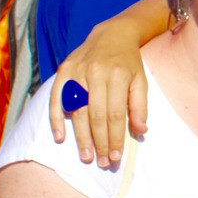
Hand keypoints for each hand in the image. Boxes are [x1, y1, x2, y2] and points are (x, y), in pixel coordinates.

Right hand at [49, 20, 147, 166]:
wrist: (111, 34)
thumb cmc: (129, 62)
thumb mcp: (141, 80)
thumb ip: (140, 106)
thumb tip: (141, 131)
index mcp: (118, 75)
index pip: (115, 114)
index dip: (115, 137)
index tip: (116, 156)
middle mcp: (95, 73)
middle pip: (95, 115)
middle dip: (99, 142)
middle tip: (102, 162)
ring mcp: (77, 72)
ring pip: (77, 110)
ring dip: (80, 137)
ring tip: (87, 156)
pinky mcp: (63, 71)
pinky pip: (56, 99)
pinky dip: (57, 119)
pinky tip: (61, 137)